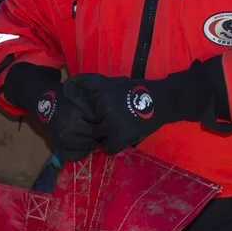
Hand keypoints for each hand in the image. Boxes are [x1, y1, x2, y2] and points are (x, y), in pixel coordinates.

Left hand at [60, 60, 226, 154]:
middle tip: (117, 120)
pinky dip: (115, 145)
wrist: (162, 101)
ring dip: (108, 136)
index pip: (85, 114)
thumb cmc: (136, 91)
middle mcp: (103, 110)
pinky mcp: (121, 137)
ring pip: (99, 138)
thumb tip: (68, 83)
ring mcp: (112, 124)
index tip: (105, 114)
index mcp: (100, 96)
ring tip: (121, 127)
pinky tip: (124, 135)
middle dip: (101, 126)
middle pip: (91, 127)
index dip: (93, 116)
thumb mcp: (112, 82)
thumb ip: (90, 84)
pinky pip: (108, 148)